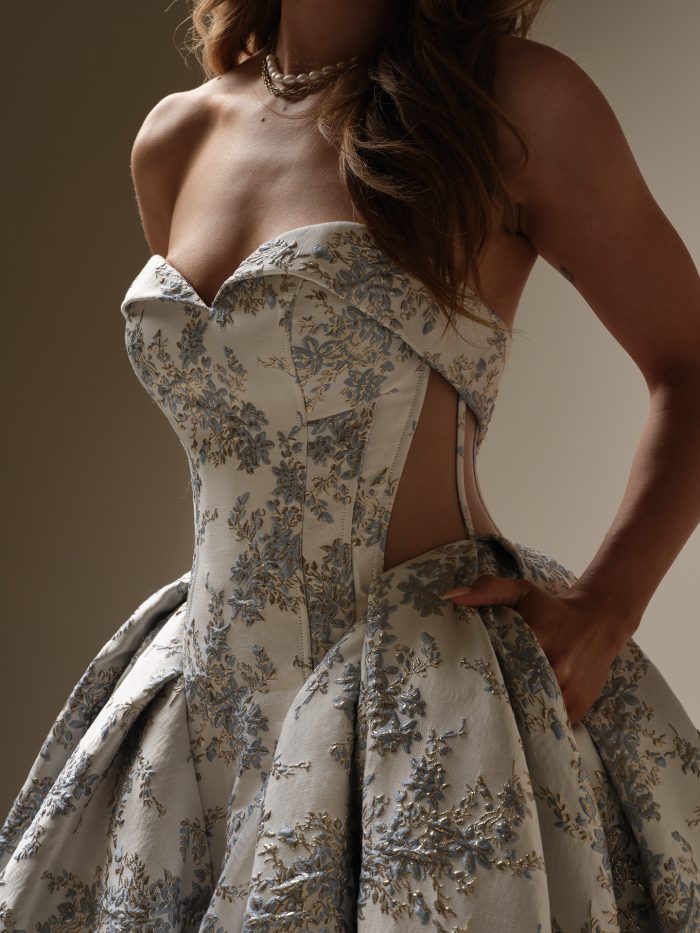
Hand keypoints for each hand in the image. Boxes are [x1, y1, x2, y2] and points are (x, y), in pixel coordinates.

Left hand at [443, 574, 637, 725]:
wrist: (598, 622)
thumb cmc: (552, 607)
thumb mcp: (521, 592)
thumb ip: (488, 590)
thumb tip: (452, 597)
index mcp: (538, 639)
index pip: (499, 666)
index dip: (481, 676)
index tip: (466, 681)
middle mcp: (556, 668)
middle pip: (513, 695)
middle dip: (495, 700)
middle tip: (473, 705)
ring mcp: (569, 691)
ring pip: (533, 714)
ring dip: (516, 716)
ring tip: (496, 717)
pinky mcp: (580, 706)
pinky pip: (551, 724)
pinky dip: (537, 725)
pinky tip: (521, 723)